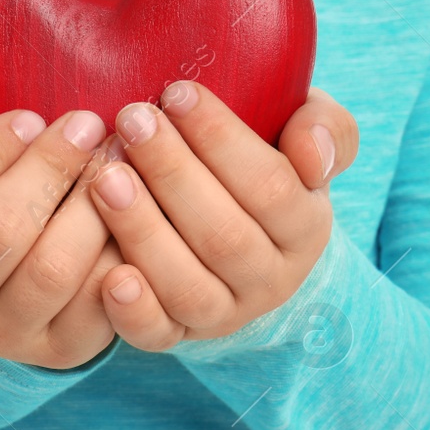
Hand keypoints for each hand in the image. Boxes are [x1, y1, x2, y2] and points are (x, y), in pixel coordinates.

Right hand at [0, 77, 125, 368]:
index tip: (30, 116)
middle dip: (51, 167)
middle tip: (89, 125)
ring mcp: (3, 332)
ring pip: (53, 269)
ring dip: (94, 207)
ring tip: (116, 163)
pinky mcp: (60, 349)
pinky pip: (101, 302)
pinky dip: (124, 252)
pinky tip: (135, 212)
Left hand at [86, 82, 358, 350]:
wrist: (235, 223)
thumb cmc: (259, 162)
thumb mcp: (301, 135)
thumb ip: (323, 130)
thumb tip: (313, 157)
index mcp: (306, 227)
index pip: (271, 186)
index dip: (221, 140)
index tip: (176, 93)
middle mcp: (271, 279)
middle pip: (224, 235)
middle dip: (173, 173)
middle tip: (131, 121)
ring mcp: (224, 313)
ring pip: (188, 285)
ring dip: (143, 231)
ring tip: (105, 178)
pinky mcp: (178, 335)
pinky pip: (157, 335)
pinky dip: (133, 311)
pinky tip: (110, 276)